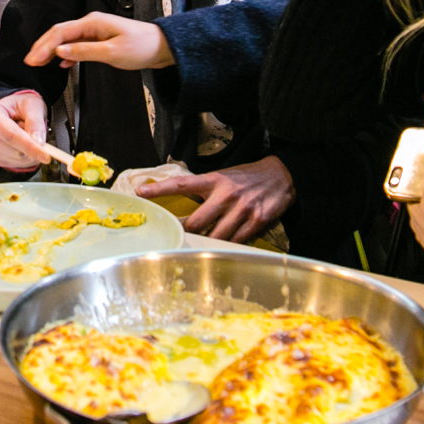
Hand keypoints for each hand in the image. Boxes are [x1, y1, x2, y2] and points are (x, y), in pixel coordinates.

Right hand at [0, 90, 49, 170]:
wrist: (11, 111)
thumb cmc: (20, 106)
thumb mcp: (32, 105)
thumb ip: (36, 122)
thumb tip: (38, 142)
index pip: (10, 135)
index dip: (29, 146)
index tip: (46, 155)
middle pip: (13, 150)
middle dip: (32, 148)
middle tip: (37, 133)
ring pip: (16, 159)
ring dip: (29, 151)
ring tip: (25, 134)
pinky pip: (15, 164)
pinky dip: (25, 157)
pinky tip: (22, 144)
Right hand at [25, 12, 173, 71]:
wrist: (162, 46)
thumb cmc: (141, 47)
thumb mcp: (111, 52)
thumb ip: (84, 52)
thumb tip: (60, 52)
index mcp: (92, 23)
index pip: (60, 33)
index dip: (43, 46)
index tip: (32, 59)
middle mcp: (91, 23)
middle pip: (60, 34)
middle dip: (42, 47)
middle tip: (30, 61)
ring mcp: (95, 31)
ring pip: (67, 39)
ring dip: (52, 50)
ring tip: (40, 62)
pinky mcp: (100, 39)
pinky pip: (77, 44)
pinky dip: (66, 53)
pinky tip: (62, 63)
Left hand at [139, 158, 294, 243]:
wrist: (283, 175)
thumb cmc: (249, 177)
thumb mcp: (225, 176)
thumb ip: (205, 190)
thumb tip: (184, 206)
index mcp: (214, 180)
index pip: (181, 184)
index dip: (159, 189)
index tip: (141, 193)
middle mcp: (225, 194)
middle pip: (195, 222)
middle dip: (184, 233)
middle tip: (175, 238)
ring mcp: (241, 210)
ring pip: (214, 236)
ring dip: (205, 243)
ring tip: (198, 246)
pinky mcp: (255, 222)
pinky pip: (235, 242)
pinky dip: (227, 246)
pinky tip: (223, 247)